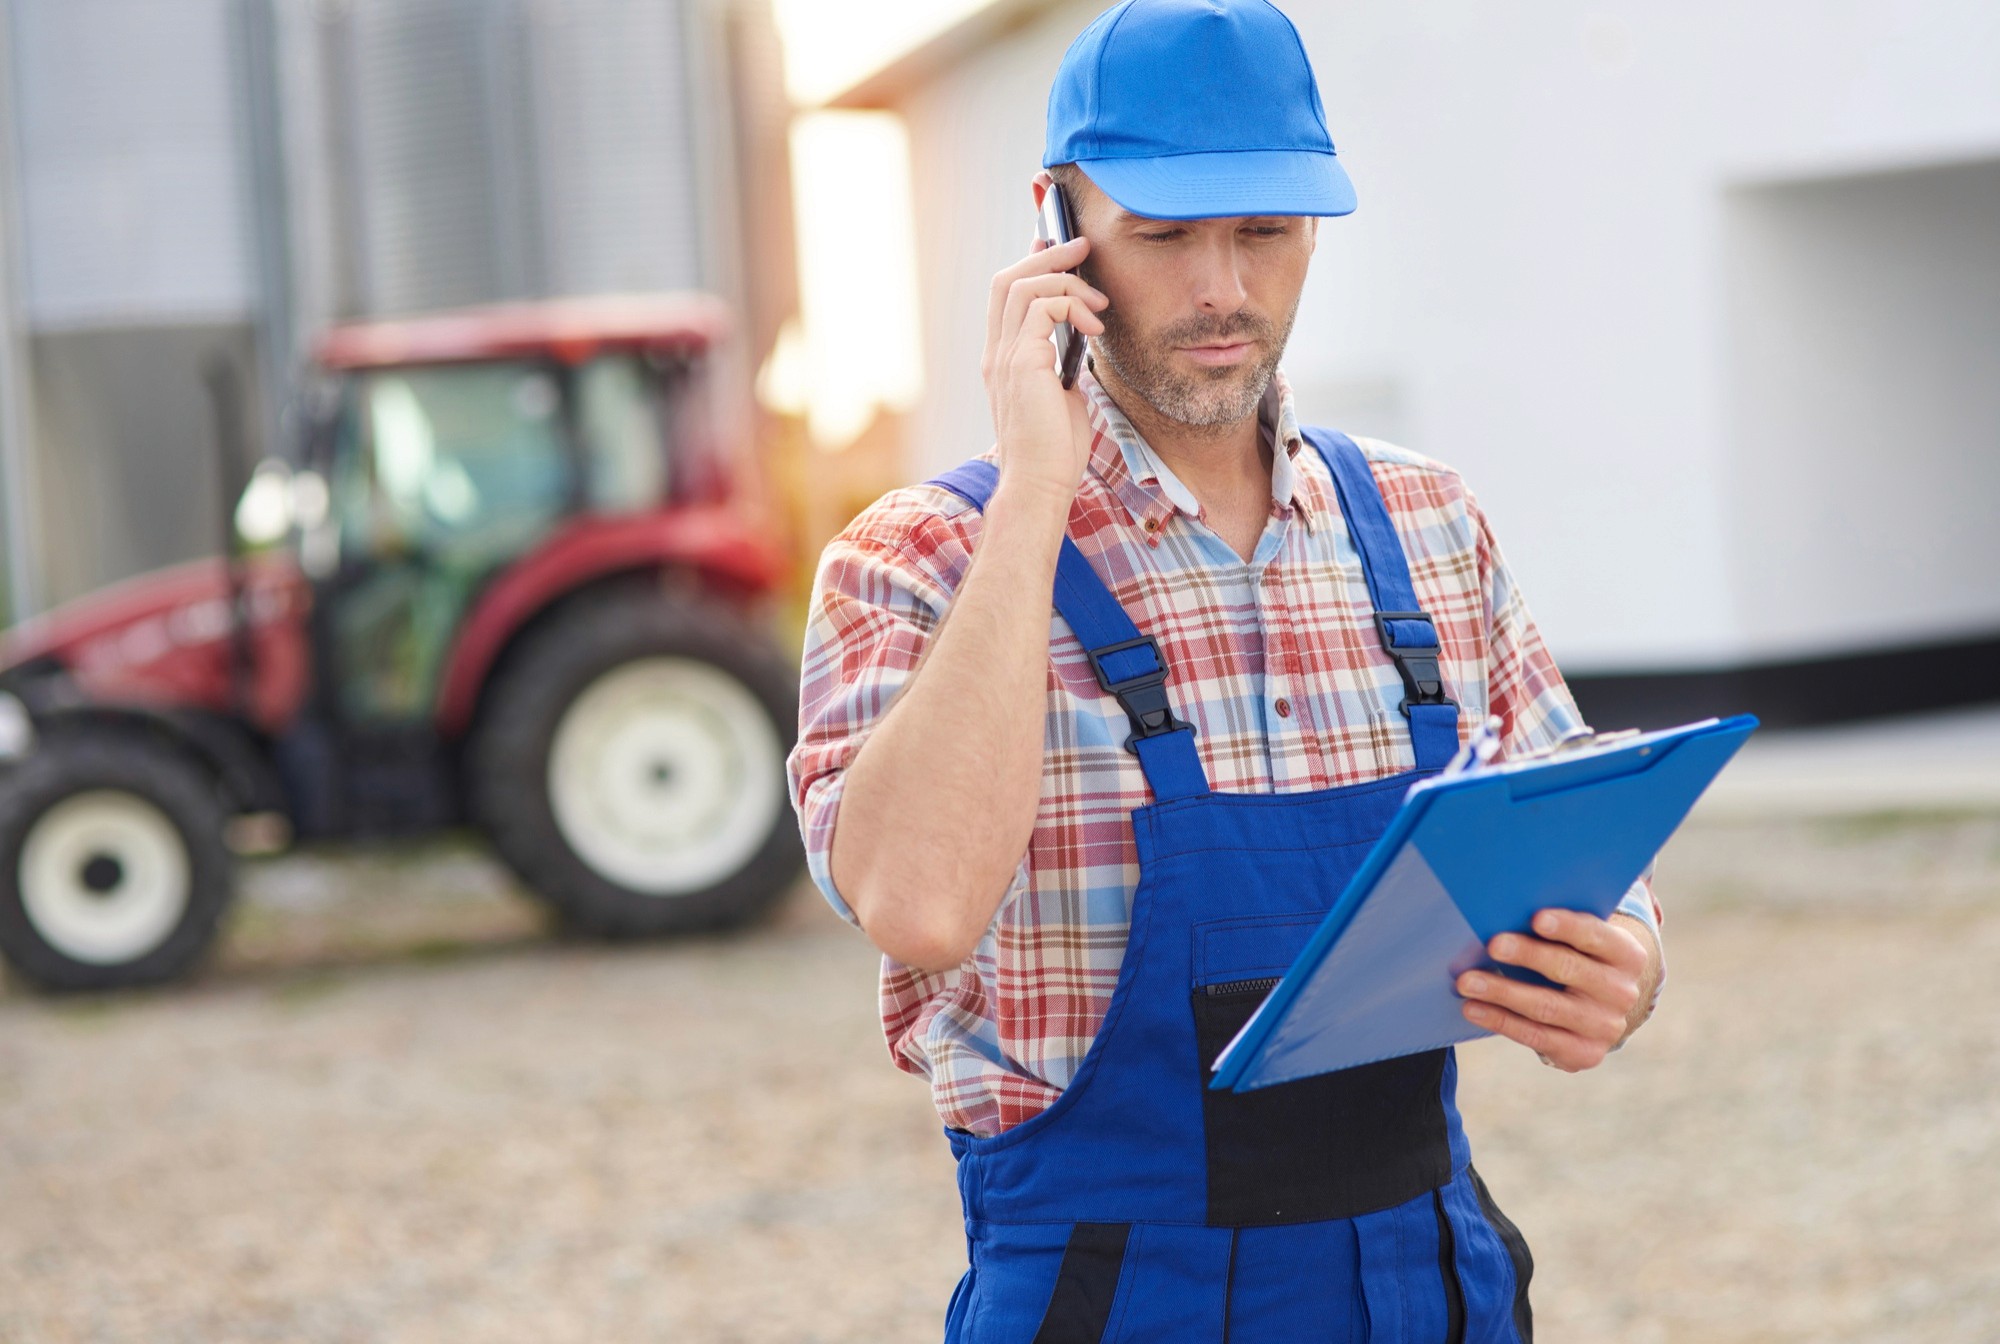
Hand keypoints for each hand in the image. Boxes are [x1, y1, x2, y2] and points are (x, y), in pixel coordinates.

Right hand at [980, 232, 1107, 502]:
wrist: (1040, 484)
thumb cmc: (1054, 452)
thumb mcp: (1063, 398)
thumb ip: (1063, 367)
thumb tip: (1083, 342)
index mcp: (1003, 360)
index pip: (1006, 296)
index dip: (1030, 263)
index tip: (1058, 247)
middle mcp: (997, 353)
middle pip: (1008, 278)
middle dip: (1047, 254)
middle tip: (1081, 245)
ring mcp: (1005, 357)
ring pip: (1022, 284)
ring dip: (1066, 279)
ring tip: (1098, 301)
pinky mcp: (1022, 363)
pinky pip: (1041, 307)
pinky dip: (1072, 305)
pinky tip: (1094, 326)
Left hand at [1455, 909, 1648, 1071]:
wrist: (1598, 1010)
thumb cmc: (1577, 959)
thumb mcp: (1580, 941)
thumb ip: (1556, 927)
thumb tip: (1506, 909)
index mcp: (1626, 955)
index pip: (1596, 936)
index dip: (1567, 926)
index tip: (1535, 917)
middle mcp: (1621, 992)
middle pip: (1569, 969)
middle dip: (1528, 955)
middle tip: (1492, 944)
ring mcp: (1605, 1027)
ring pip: (1547, 1007)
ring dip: (1502, 992)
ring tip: (1467, 981)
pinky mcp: (1584, 1053)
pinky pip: (1536, 1036)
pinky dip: (1500, 1020)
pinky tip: (1473, 1008)